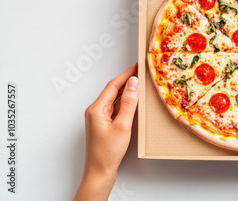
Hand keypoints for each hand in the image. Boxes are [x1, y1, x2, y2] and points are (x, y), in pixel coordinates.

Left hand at [74, 63, 138, 200]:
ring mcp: (99, 118)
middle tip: (141, 72)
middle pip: (113, 90)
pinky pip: (115, 108)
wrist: (100, 171)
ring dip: (127, 92)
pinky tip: (134, 103)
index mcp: (96, 108)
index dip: (126, 74)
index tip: (137, 65)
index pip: (113, 85)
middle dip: (127, 81)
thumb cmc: (108, 152)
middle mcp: (95, 111)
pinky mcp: (104, 124)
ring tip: (141, 85)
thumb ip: (128, 103)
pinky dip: (125, 103)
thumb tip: (133, 83)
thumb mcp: (122, 125)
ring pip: (115, 99)